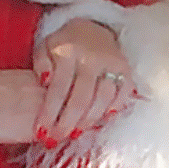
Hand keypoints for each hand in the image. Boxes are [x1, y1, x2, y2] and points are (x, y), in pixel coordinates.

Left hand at [32, 17, 132, 143]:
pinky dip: (113, 109)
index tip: (41, 132)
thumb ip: (40, 64)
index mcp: (69, 52)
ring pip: (103, 99)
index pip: (58, 89)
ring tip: (75, 133)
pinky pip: (123, 94)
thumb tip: (44, 81)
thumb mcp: (44, 47)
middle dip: (67, 123)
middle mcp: (93, 58)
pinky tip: (100, 120)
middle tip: (56, 139)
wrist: (94, 28)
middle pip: (81, 98)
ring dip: (88, 121)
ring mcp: (113, 64)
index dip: (49, 113)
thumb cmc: (65, 45)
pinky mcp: (127, 70)